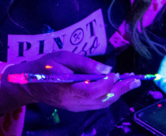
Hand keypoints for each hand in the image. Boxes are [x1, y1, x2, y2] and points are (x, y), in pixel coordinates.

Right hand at [0, 51, 140, 113]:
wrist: (29, 83)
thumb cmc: (45, 66)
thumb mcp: (62, 57)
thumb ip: (85, 63)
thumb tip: (107, 69)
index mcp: (66, 89)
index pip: (90, 91)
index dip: (105, 84)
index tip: (116, 73)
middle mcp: (72, 102)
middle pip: (101, 100)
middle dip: (120, 89)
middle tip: (136, 79)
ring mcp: (75, 107)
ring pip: (102, 104)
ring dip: (118, 93)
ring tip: (132, 82)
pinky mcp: (77, 108)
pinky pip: (97, 104)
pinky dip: (110, 95)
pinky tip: (117, 87)